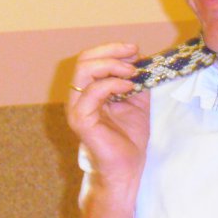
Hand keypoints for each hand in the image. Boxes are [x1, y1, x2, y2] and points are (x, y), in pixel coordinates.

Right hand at [66, 42, 149, 188]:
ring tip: (132, 72)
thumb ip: (136, 80)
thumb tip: (140, 56)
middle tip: (134, 55)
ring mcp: (77, 108)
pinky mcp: (81, 120)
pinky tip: (129, 88)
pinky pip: (92, 92)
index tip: (135, 49)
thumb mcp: (137, 101)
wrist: (128, 168)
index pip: (91, 59)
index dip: (112, 49)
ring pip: (84, 71)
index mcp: (88, 91)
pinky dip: (113, 84)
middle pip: (84, 60)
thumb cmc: (129, 139)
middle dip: (111, 52)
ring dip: (112, 65)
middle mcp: (78, 97)